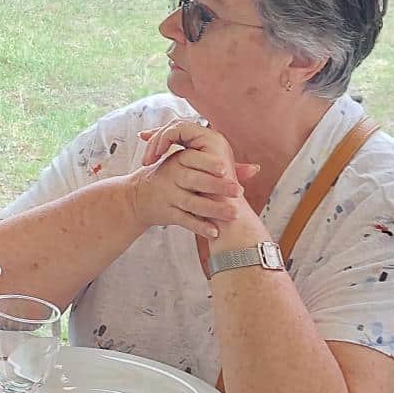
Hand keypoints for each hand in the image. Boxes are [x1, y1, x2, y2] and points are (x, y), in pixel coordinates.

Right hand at [125, 121, 252, 240]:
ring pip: (192, 203)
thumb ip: (221, 166)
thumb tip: (255, 169)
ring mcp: (168, 195)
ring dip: (213, 210)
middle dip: (217, 186)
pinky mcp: (166, 213)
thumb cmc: (171, 177)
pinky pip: (184, 220)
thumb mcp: (189, 165)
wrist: (138, 196)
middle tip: (238, 191)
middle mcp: (171, 176)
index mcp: (178, 161)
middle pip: (195, 181)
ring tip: (233, 215)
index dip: (210, 164)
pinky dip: (199, 227)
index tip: (226, 169)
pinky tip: (215, 232)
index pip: (193, 160)